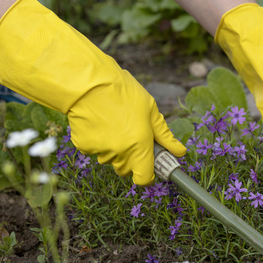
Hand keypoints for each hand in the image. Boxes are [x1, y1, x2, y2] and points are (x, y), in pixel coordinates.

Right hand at [0, 0, 184, 183]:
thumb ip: (165, 136)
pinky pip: (95, 149)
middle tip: (132, 136)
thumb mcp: (151, 110)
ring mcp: (100, 151)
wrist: (88, 83)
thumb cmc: (123, 92)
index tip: (149, 165)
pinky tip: (99, 122)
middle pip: (126, 170)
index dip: (148, 174)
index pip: (144, 179)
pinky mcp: (83, 145)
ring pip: (110, 159)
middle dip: (132, 159)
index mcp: (139, 146)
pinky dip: (98, 141)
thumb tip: (179, 152)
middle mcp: (120, 153)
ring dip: (114, 149)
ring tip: (113, 123)